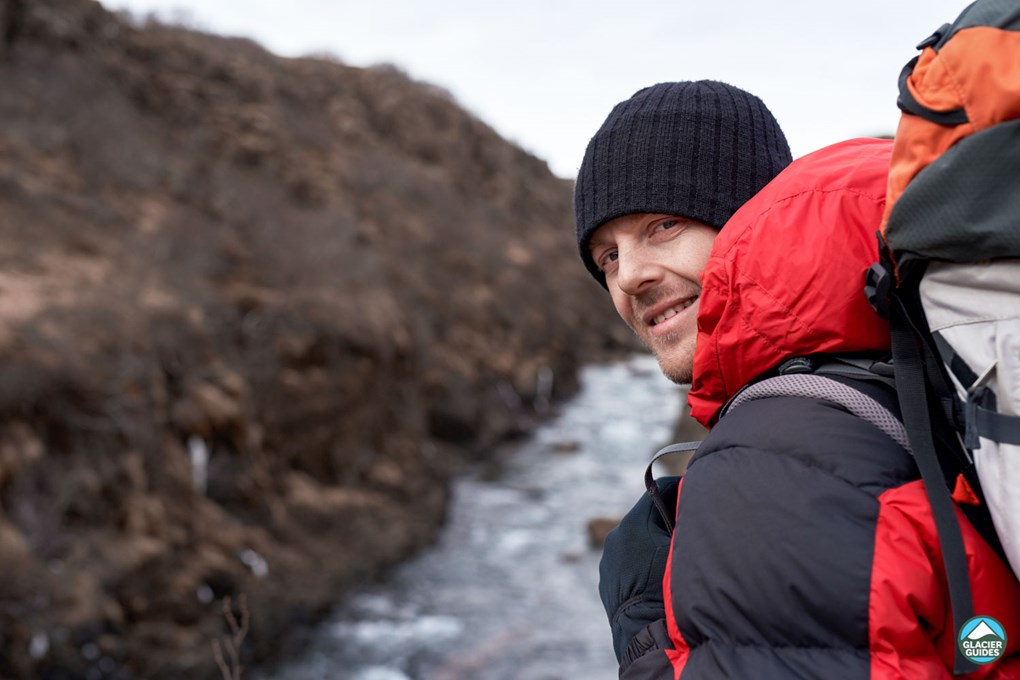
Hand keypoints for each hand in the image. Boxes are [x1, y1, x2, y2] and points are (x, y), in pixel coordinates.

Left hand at [598, 476, 679, 662]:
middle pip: (648, 514)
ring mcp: (608, 559)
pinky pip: (628, 560)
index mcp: (635, 523)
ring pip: (637, 538)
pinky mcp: (606, 578)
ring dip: (654, 542)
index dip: (681, 491)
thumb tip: (695, 505)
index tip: (695, 497)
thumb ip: (689, 522)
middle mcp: (616, 536)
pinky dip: (643, 562)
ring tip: (674, 559)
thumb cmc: (672, 589)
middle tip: (690, 531)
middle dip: (668, 519)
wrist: (646, 634)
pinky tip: (659, 577)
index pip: (660, 490)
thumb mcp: (687, 550)